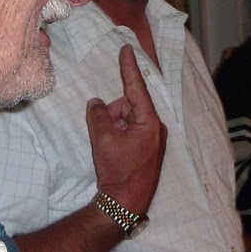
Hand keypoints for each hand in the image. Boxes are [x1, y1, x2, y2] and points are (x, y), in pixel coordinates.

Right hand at [86, 45, 166, 215]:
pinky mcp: (145, 148)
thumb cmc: (119, 171)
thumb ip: (98, 114)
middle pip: (127, 105)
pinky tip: (112, 152)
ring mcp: (150, 139)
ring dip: (112, 127)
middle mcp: (154, 127)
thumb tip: (96, 103)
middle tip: (104, 135)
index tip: (127, 49)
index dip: (129, 68)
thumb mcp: (103, 139)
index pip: (137, 88)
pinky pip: (127, 131)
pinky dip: (116, 135)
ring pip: (125, 119)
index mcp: (150, 122)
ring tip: (108, 148)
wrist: (126, 202)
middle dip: (112, 114)